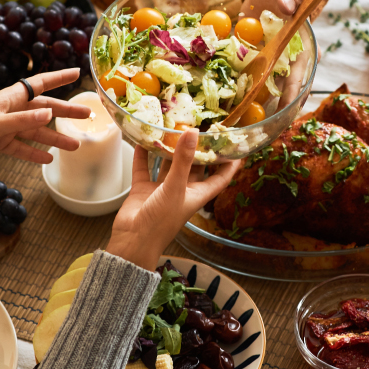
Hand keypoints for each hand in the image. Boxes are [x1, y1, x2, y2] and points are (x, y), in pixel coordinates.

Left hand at [0, 69, 90, 163]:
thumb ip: (24, 120)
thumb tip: (50, 113)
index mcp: (13, 97)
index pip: (41, 83)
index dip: (59, 78)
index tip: (77, 72)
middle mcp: (14, 110)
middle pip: (45, 108)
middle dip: (66, 111)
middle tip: (88, 114)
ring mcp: (9, 127)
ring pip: (37, 132)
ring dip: (56, 138)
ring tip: (75, 146)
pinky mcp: (2, 143)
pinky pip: (22, 148)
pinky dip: (34, 154)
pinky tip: (49, 159)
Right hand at [108, 130, 240, 270]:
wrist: (133, 241)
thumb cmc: (160, 221)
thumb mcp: (175, 188)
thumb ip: (183, 160)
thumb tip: (192, 132)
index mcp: (197, 195)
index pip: (220, 178)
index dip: (229, 164)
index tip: (235, 146)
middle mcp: (182, 191)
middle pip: (194, 167)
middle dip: (196, 150)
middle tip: (199, 127)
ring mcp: (162, 190)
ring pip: (168, 165)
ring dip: (168, 150)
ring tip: (170, 128)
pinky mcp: (143, 190)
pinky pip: (144, 169)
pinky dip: (143, 156)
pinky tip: (142, 141)